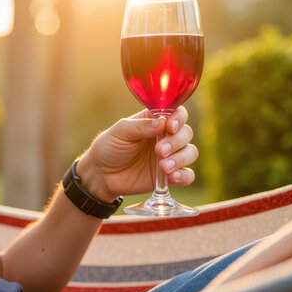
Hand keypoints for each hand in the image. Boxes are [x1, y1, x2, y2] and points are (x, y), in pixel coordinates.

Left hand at [75, 106, 197, 201]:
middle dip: (176, 142)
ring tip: (163, 166)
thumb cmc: (109, 147)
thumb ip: (140, 126)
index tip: (170, 127)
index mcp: (155, 121)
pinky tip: (173, 177)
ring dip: (181, 159)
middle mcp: (166, 136)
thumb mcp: (120, 132)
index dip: (178, 119)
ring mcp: (169, 156)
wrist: (101, 175)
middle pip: (186, 133)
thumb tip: (162, 122)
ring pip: (190, 153)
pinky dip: (184, 176)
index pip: (177, 113)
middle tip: (159, 151)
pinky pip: (187, 175)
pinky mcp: (169, 176)